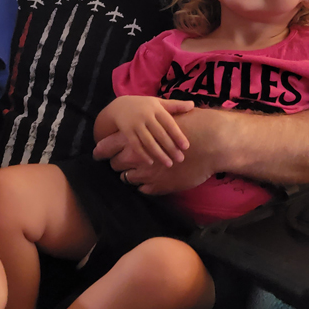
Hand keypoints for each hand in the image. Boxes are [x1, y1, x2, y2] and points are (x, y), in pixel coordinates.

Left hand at [94, 107, 222, 194]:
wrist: (210, 144)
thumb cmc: (189, 127)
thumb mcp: (162, 119)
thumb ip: (146, 125)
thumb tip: (135, 127)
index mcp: (134, 138)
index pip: (105, 147)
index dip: (101, 150)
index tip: (98, 153)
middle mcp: (136, 157)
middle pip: (115, 164)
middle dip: (116, 163)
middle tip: (120, 162)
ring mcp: (146, 174)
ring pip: (127, 178)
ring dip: (130, 175)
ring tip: (135, 171)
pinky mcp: (158, 186)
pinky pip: (143, 189)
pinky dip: (144, 185)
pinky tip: (150, 179)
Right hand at [102, 96, 193, 166]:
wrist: (120, 106)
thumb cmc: (145, 106)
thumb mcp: (159, 102)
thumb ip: (175, 105)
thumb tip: (193, 105)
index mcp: (156, 108)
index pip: (169, 123)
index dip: (177, 135)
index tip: (186, 147)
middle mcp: (146, 116)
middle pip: (160, 134)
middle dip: (170, 148)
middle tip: (180, 159)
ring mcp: (135, 124)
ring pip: (149, 142)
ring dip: (159, 154)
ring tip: (169, 164)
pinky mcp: (127, 132)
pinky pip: (136, 145)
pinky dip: (143, 154)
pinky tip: (151, 163)